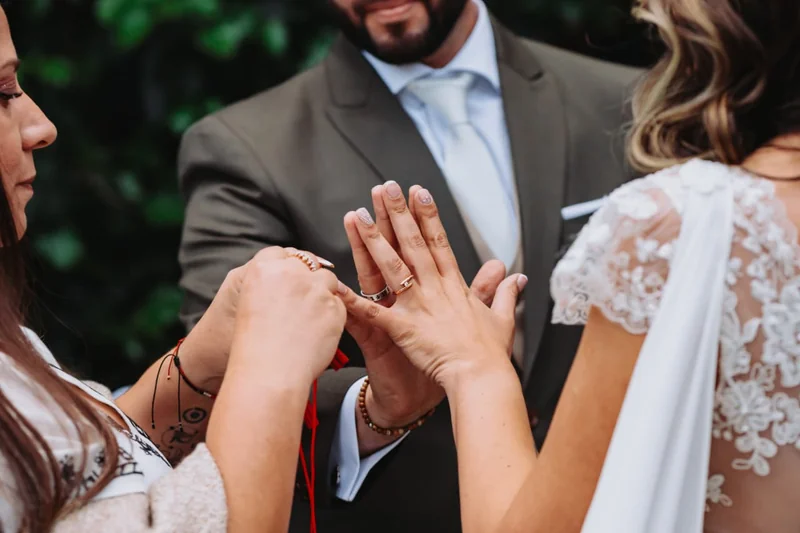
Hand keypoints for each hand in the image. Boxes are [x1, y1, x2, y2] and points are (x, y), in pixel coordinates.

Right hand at [182, 247, 344, 391]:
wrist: (269, 373)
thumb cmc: (254, 345)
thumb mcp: (250, 303)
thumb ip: (271, 283)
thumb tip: (291, 276)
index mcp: (263, 269)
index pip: (281, 253)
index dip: (288, 267)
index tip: (291, 279)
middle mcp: (290, 272)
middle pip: (307, 264)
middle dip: (308, 279)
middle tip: (302, 303)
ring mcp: (315, 288)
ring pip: (329, 281)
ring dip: (324, 295)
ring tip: (310, 322)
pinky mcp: (334, 306)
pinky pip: (339, 304)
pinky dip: (332, 316)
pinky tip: (317, 333)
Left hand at [340, 183, 525, 391]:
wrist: (482, 378)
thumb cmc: (490, 354)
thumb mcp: (502, 318)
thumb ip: (504, 293)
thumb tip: (515, 276)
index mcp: (454, 286)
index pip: (438, 242)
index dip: (428, 216)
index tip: (419, 193)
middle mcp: (435, 289)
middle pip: (413, 244)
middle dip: (397, 214)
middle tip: (385, 188)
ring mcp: (417, 306)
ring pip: (391, 265)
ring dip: (373, 240)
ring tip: (358, 215)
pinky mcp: (402, 328)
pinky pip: (371, 312)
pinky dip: (350, 300)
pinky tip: (333, 284)